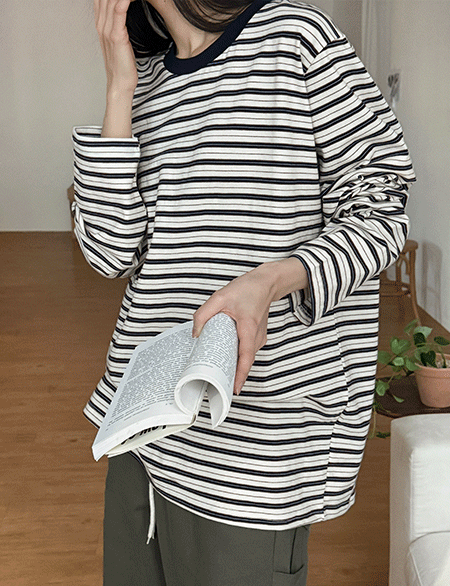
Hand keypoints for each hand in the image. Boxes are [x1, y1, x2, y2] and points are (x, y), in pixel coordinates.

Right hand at [95, 0, 137, 94]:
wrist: (120, 84)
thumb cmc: (123, 65)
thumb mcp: (120, 41)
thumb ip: (119, 25)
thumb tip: (125, 13)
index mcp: (101, 23)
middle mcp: (101, 23)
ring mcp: (107, 29)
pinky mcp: (116, 36)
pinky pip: (119, 10)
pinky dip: (125, 0)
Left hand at [193, 258, 307, 394]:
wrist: (265, 283)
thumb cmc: (246, 288)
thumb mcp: (219, 297)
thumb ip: (203, 314)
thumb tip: (195, 334)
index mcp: (249, 327)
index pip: (245, 357)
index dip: (240, 375)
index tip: (234, 389)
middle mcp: (257, 336)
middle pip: (245, 360)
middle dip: (232, 374)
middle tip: (216, 384)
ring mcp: (259, 337)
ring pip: (246, 356)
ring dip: (234, 365)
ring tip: (218, 372)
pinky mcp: (258, 337)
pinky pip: (247, 350)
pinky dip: (238, 356)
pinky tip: (226, 355)